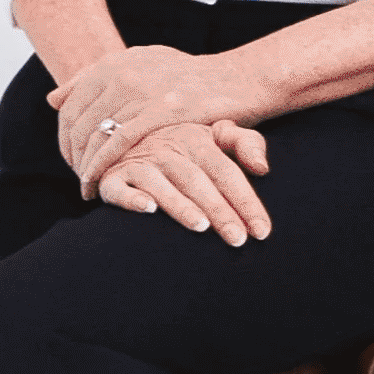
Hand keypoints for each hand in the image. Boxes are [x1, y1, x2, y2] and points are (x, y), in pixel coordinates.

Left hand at [50, 40, 266, 190]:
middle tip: (79, 178)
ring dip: (85, 165)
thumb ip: (96, 79)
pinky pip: (118, 143)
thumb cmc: (191, 78)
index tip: (71, 159)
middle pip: (78, 122)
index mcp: (114, 62)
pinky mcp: (161, 110)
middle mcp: (122, 72)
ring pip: (95, 134)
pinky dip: (102, 166)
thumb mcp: (141, 65)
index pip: (70, 105)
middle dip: (72, 155)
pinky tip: (97, 184)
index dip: (65, 137)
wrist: (239, 79)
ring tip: (87, 186)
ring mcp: (141, 90)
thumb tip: (53, 98)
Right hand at [88, 118, 276, 242]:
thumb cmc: (181, 144)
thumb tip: (263, 168)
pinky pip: (119, 188)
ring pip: (162, 185)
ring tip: (201, 226)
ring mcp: (138, 164)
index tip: (262, 230)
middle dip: (220, 210)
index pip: (227, 172)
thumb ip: (245, 144)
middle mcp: (167, 151)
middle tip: (238, 238)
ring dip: (181, 205)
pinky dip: (131, 198)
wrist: (124, 135)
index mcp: (196, 141)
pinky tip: (148, 210)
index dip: (246, 200)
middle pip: (198, 181)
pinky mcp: (110, 178)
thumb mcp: (214, 135)